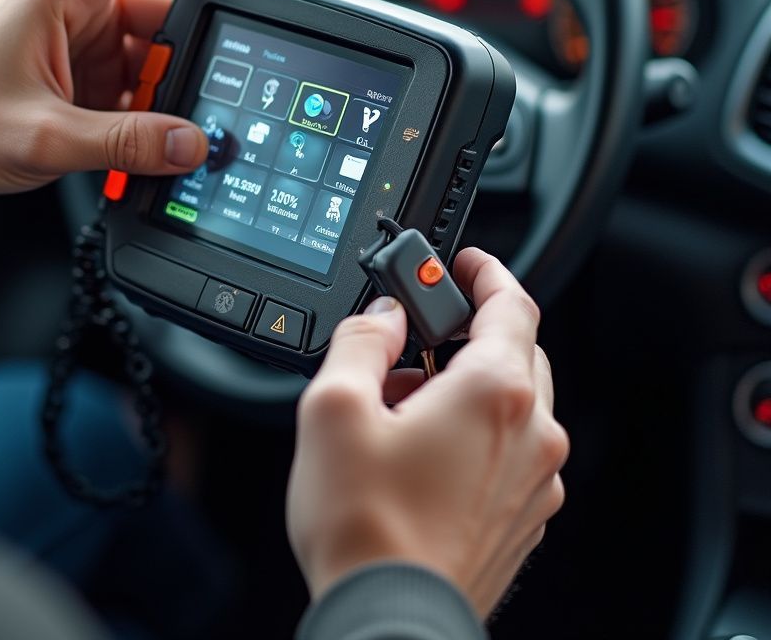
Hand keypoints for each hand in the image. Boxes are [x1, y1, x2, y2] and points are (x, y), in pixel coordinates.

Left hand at [0, 0, 283, 194]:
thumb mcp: (40, 136)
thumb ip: (122, 143)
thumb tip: (191, 145)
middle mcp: (81, 4)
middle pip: (170, 12)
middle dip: (196, 60)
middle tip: (211, 104)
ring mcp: (85, 40)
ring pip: (158, 57)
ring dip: (170, 97)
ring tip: (167, 141)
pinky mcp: (85, 74)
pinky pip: (139, 86)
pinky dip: (150, 116)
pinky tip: (147, 148)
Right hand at [287, 248, 568, 617]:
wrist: (391, 623)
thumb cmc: (366, 529)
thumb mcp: (333, 408)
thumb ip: (360, 341)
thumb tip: (380, 319)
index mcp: (496, 393)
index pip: (513, 303)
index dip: (487, 271)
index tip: (466, 262)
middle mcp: (531, 434)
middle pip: (517, 350)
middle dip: (468, 332)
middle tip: (414, 338)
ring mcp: (534, 481)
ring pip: (514, 402)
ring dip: (467, 385)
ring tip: (402, 406)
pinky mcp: (523, 518)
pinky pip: (511, 449)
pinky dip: (476, 431)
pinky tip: (421, 452)